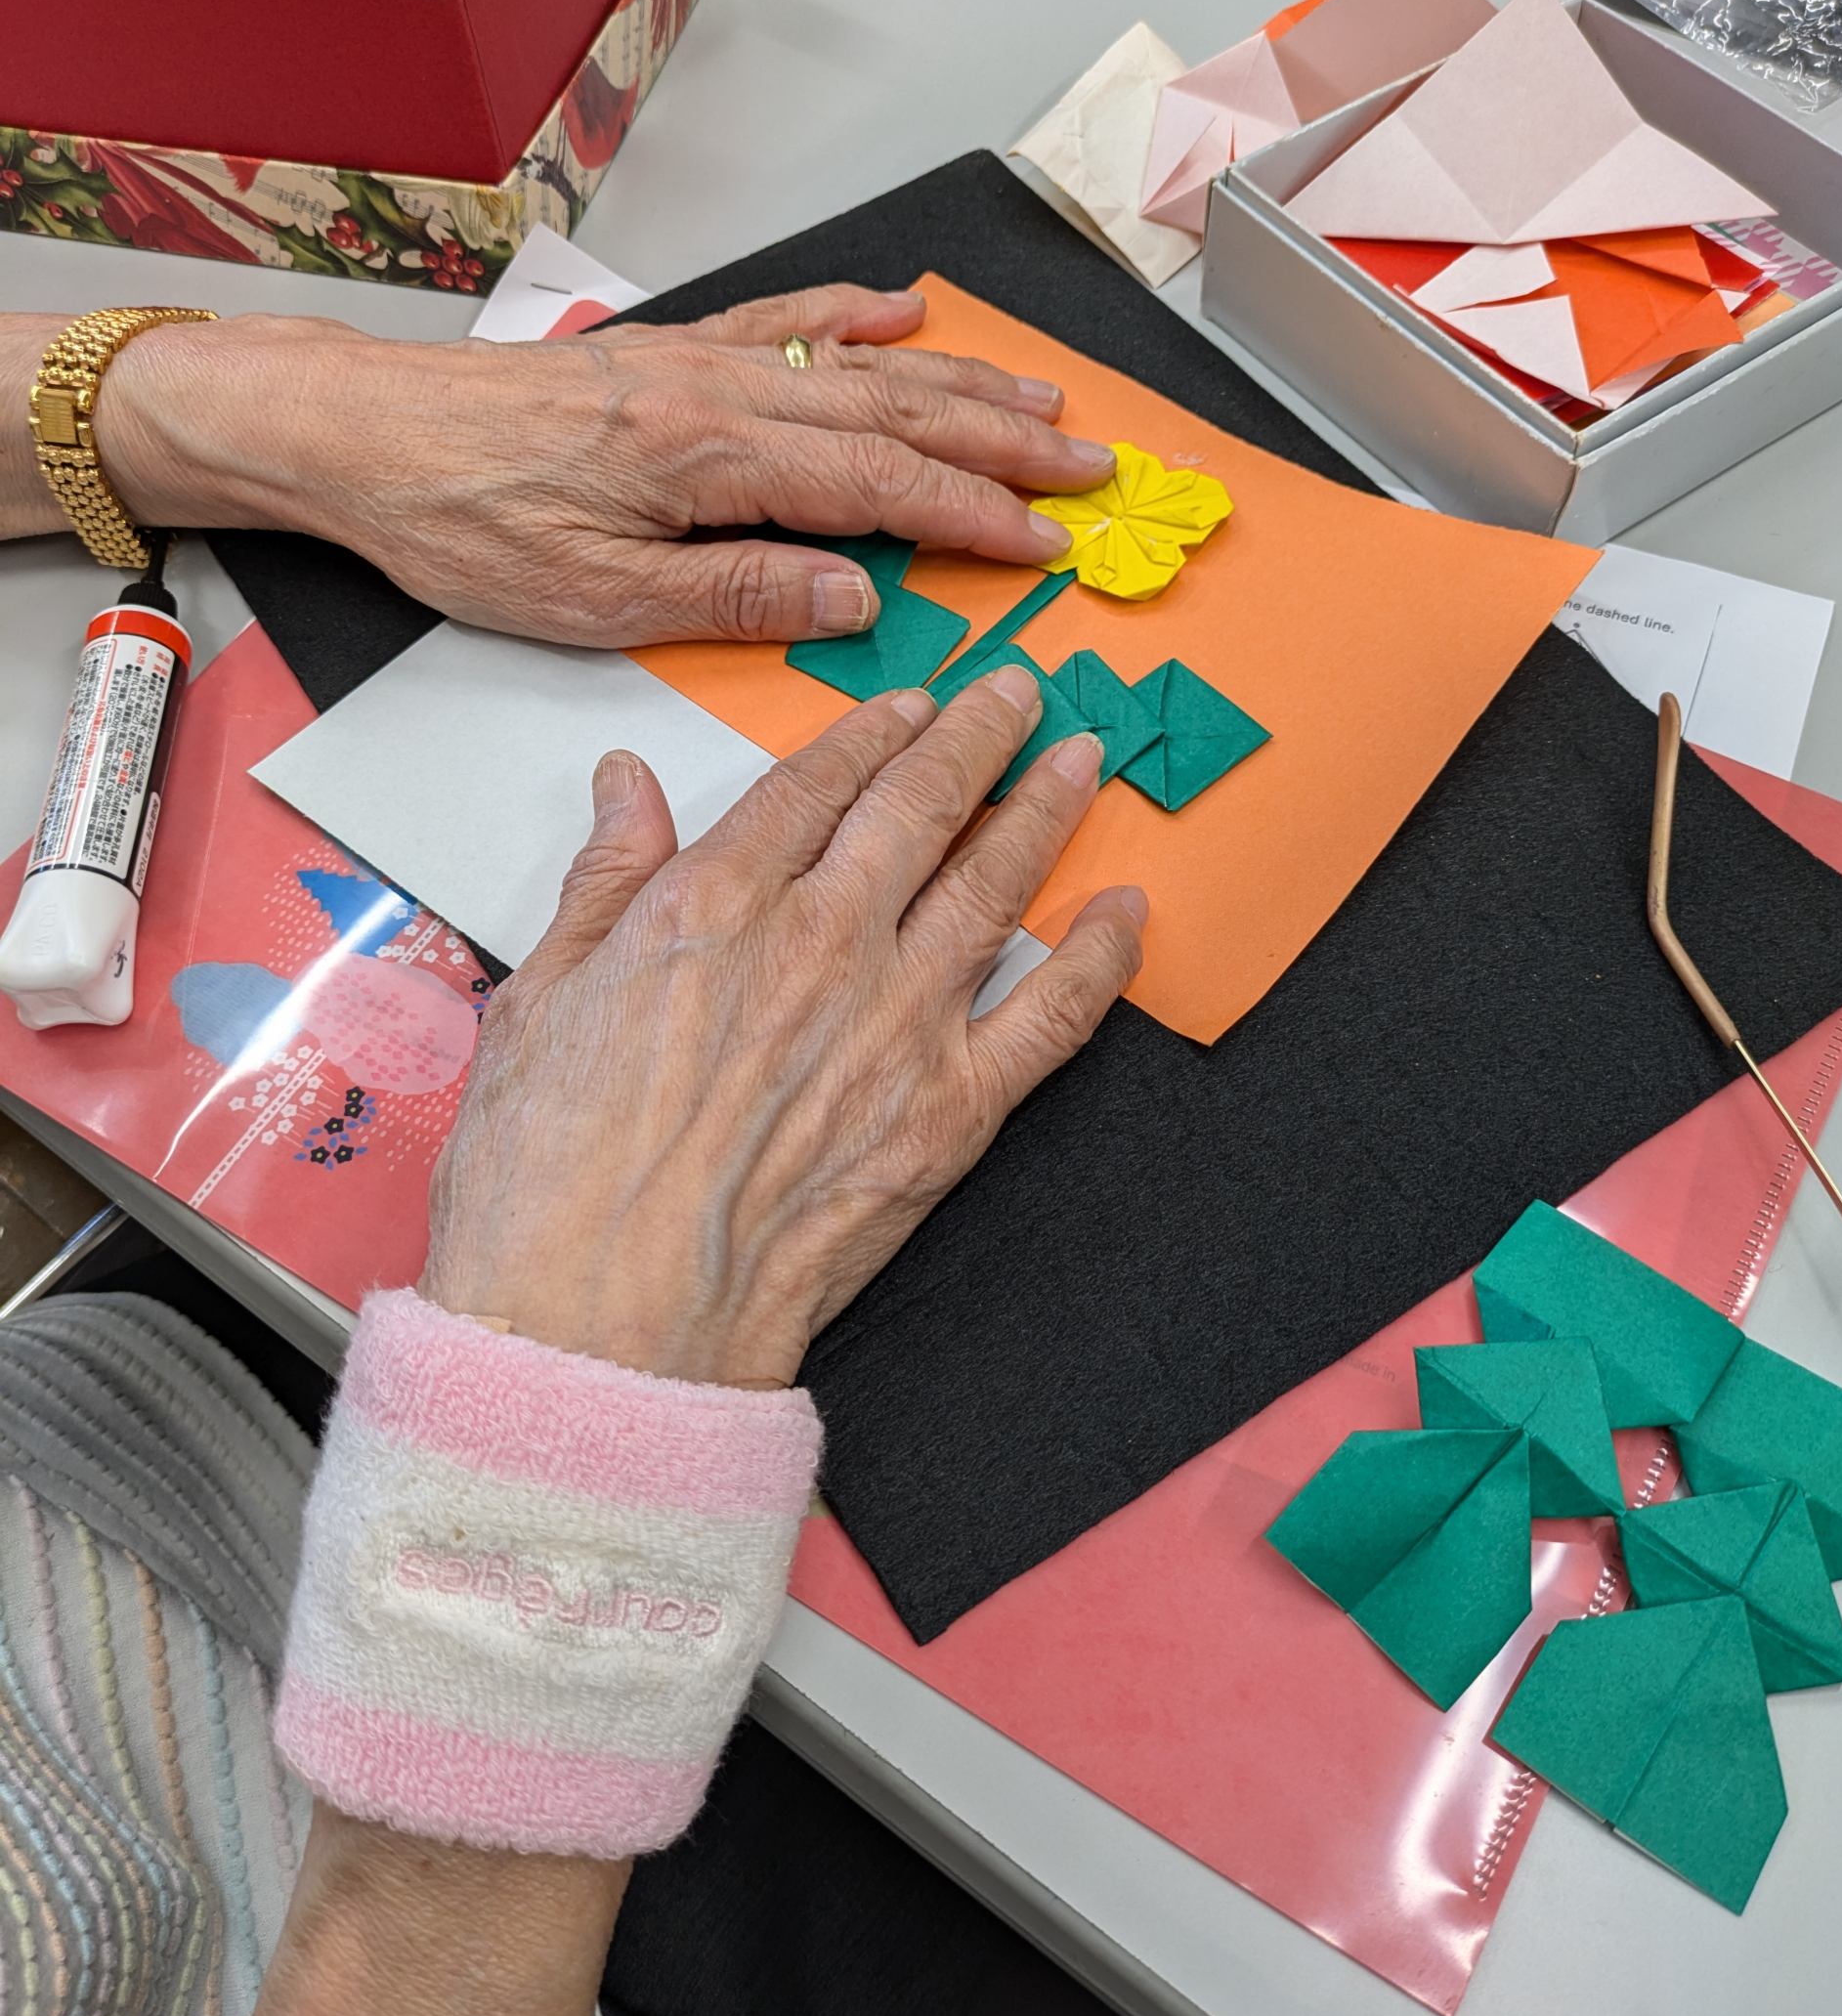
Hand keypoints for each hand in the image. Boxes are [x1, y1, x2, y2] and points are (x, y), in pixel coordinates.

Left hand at [72, 287, 1115, 645]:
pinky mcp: (668, 351)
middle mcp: (721, 392)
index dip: (979, 518)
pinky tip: (905, 312)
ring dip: (961, 381)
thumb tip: (855, 594)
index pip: (882, 489)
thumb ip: (736, 593)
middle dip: (1007, 442)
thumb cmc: (461, 526)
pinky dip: (856, 315)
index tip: (1051, 543)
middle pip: (897, 413)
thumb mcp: (594, 599)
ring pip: (860, 365)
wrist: (360, 435)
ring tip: (1042, 398)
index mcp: (711, 460)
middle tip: (1093, 467)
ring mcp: (699, 360)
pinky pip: (786, 321)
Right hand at [420, 668, 1145, 1386]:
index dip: (872, 732)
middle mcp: (821, 944)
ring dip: (1042, 809)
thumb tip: (627, 785)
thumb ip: (603, 882)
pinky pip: (1051, 1016)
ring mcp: (897, 1025)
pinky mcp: (951, 1113)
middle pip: (918, 808)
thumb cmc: (551, 1183)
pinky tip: (1126, 915)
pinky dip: (1099, 959)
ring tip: (1078, 760)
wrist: (605, 1323)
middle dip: (974, 737)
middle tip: (1011, 692)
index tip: (909, 704)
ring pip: (992, 884)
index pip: (817, 784)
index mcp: (715, 906)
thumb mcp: (540, 1002)